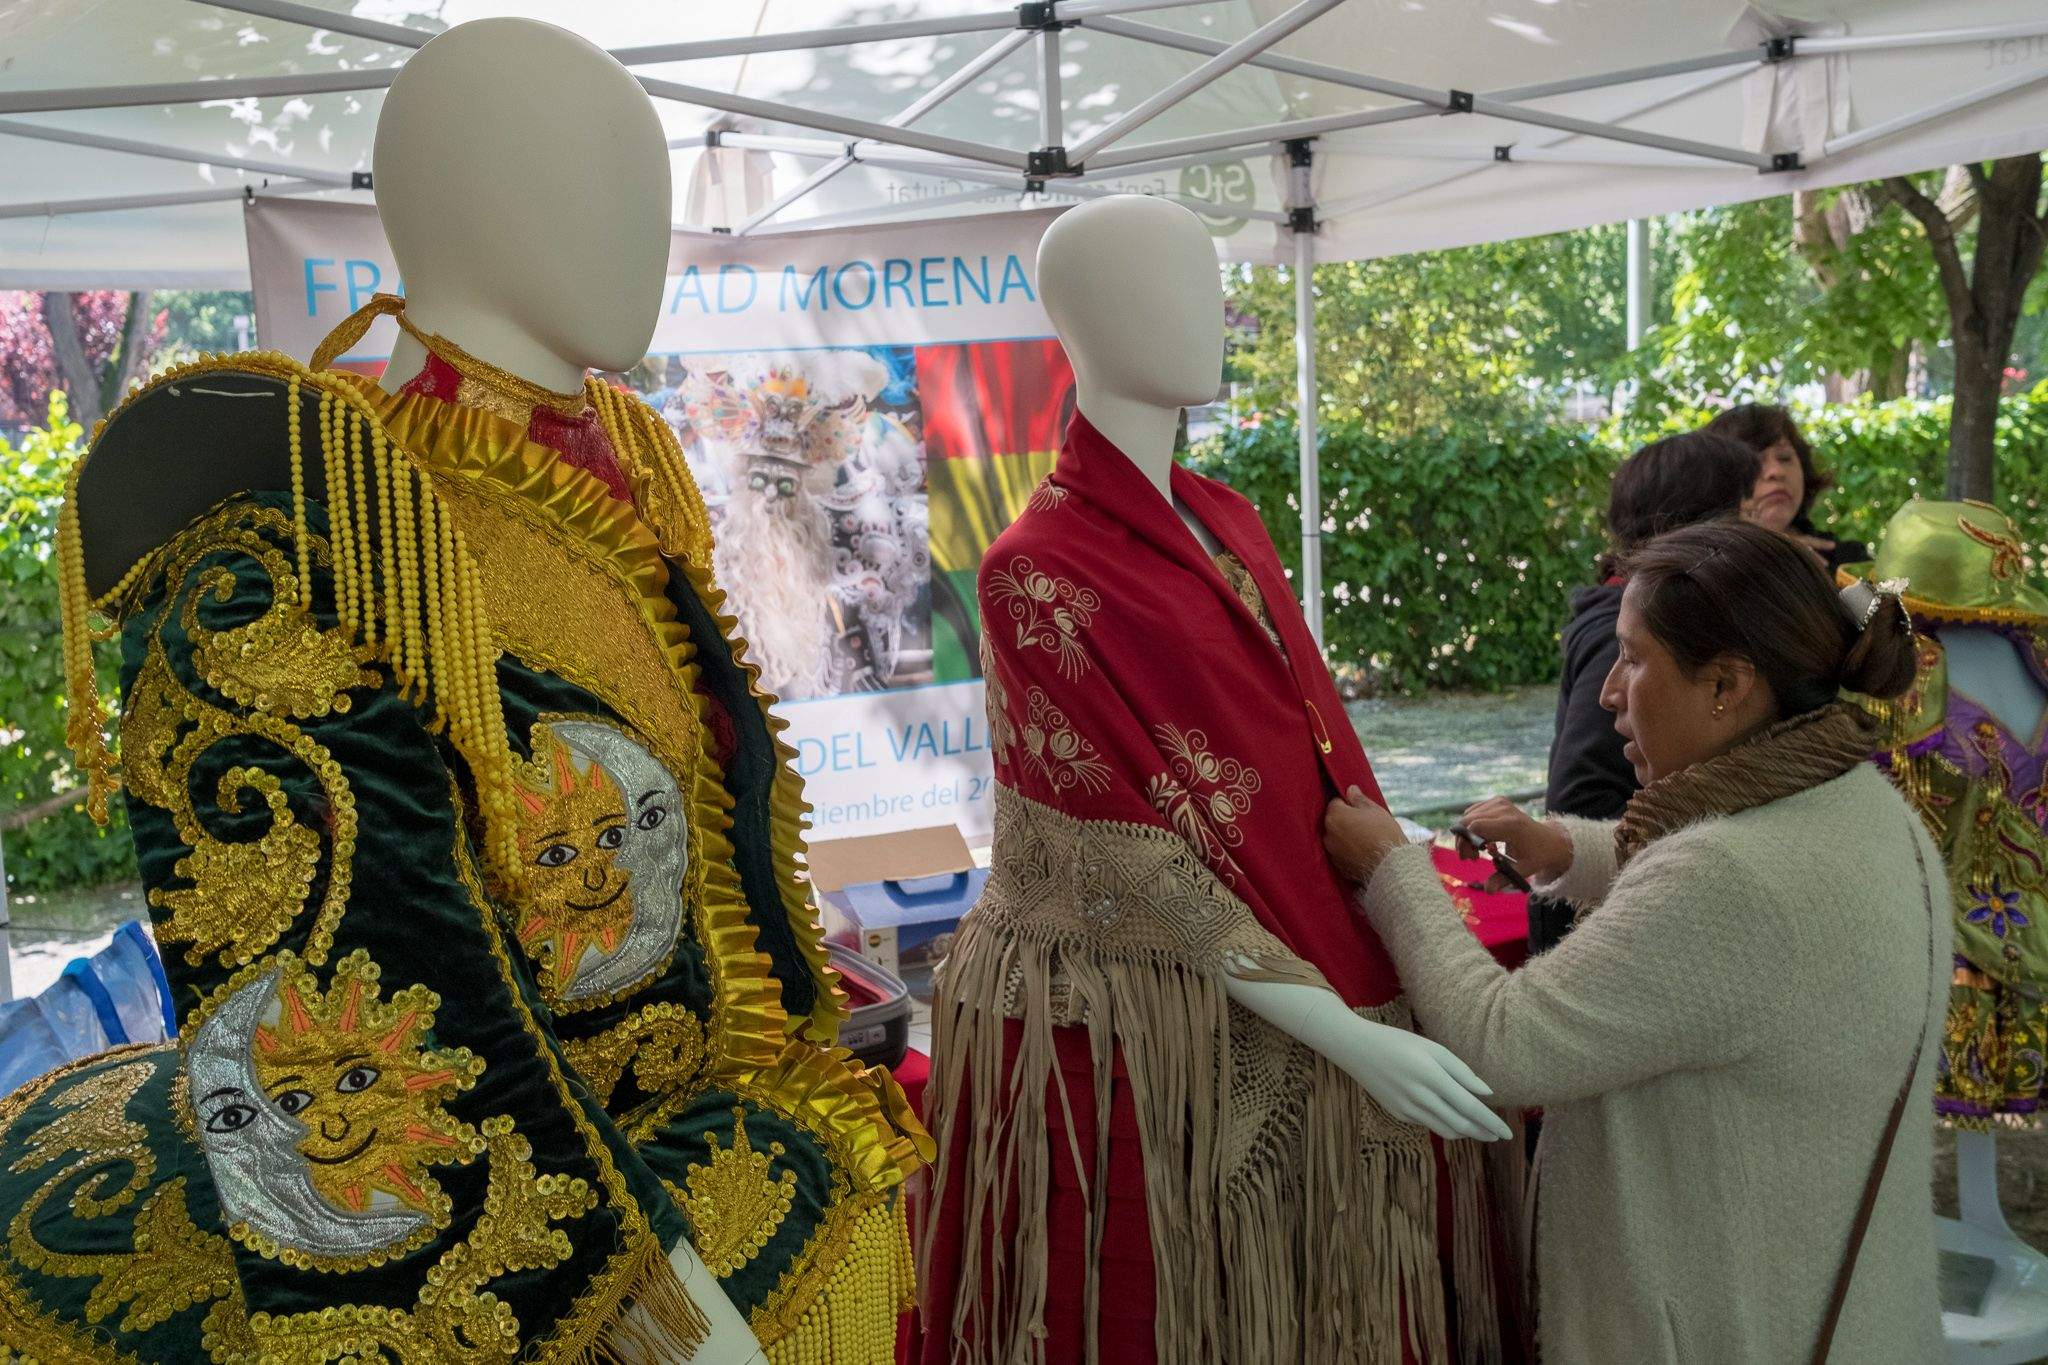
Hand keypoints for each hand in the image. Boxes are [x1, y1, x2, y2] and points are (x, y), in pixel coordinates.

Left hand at [1323, 785, 1406, 883]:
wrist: (1390, 865)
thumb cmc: (1384, 834)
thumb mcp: (1375, 811)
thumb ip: (1359, 799)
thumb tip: (1350, 789)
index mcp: (1335, 816)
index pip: (1336, 803)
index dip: (1348, 804)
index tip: (1361, 810)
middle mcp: (1328, 833)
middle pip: (1334, 820)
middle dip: (1345, 820)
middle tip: (1365, 824)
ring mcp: (1331, 851)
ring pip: (1336, 837)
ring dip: (1345, 835)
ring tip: (1365, 839)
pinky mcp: (1337, 865)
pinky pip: (1340, 852)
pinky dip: (1347, 850)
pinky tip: (1363, 851)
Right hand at [1340, 1021, 1512, 1143]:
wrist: (1355, 1048)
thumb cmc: (1398, 1042)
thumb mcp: (1432, 1048)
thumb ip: (1461, 1071)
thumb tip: (1487, 1093)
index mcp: (1432, 1077)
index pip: (1470, 1108)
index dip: (1491, 1123)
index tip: (1508, 1133)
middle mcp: (1420, 1097)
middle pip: (1460, 1124)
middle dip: (1483, 1132)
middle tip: (1499, 1135)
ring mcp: (1407, 1109)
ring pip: (1445, 1130)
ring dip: (1466, 1133)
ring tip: (1480, 1131)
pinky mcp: (1398, 1113)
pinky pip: (1428, 1124)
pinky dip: (1444, 1125)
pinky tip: (1451, 1118)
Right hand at [1457, 797, 1572, 884]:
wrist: (1549, 840)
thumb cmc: (1536, 856)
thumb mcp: (1522, 871)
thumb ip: (1502, 879)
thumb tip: (1487, 891)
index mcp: (1511, 825)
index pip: (1475, 826)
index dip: (1466, 843)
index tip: (1472, 859)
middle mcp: (1504, 810)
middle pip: (1468, 821)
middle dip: (1463, 841)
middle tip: (1471, 858)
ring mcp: (1501, 803)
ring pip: (1468, 816)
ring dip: (1466, 834)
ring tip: (1477, 851)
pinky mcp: (1498, 801)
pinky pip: (1473, 812)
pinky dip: (1471, 826)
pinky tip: (1480, 839)